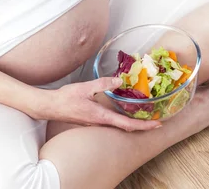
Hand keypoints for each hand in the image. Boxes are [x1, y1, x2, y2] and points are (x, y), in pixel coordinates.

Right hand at [38, 76, 161, 132]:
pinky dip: (122, 118)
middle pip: (126, 127)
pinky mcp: (92, 120)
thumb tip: (120, 81)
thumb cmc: (66, 98)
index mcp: (101, 116)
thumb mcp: (86, 87)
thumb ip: (103, 83)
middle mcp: (101, 122)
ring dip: (132, 122)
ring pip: (119, 125)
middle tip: (156, 121)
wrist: (51, 107)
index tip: (157, 124)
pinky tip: (123, 111)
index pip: (127, 124)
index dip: (144, 126)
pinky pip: (111, 122)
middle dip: (142, 125)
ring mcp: (96, 123)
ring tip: (144, 115)